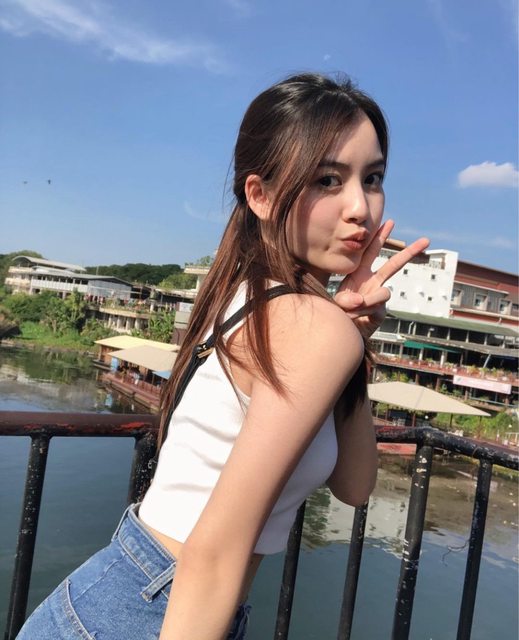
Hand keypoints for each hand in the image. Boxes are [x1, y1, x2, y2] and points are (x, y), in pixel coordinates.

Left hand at [334, 220, 429, 337]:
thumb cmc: (335, 312)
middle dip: (409, 252)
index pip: (371, 251)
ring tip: (350, 308)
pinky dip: (366, 311)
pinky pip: (378, 308)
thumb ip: (346, 299)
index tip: (390, 222)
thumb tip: (361, 299)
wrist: (340, 331)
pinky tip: (355, 315)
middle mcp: (372, 283)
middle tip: (426, 240)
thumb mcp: (335, 301)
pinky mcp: (381, 312)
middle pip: (394, 265)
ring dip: (367, 300)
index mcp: (359, 273)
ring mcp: (378, 297)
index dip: (380, 237)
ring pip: (384, 293)